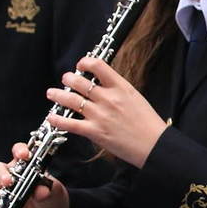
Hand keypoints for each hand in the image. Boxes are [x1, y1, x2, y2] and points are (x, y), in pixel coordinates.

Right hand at [0, 142, 68, 207]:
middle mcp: (12, 177)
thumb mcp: (54, 192)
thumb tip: (41, 190)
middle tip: (7, 182)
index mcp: (26, 167)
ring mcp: (4, 192)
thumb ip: (48, 189)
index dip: (20, 151)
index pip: (19, 153)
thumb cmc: (53, 199)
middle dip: (1, 174)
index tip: (23, 155)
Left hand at [45, 58, 166, 167]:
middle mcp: (108, 98)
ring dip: (58, 95)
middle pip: (80, 82)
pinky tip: (52, 117)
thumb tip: (104, 85)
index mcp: (121, 87)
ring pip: (71, 100)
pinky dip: (58, 119)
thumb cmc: (148, 123)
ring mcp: (100, 115)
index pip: (98, 66)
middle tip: (65, 78)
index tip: (81, 65)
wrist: (154, 145)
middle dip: (68, 78)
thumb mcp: (136, 98)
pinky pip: (70, 123)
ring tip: (52, 93)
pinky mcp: (95, 132)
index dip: (85, 62)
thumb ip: (119, 90)